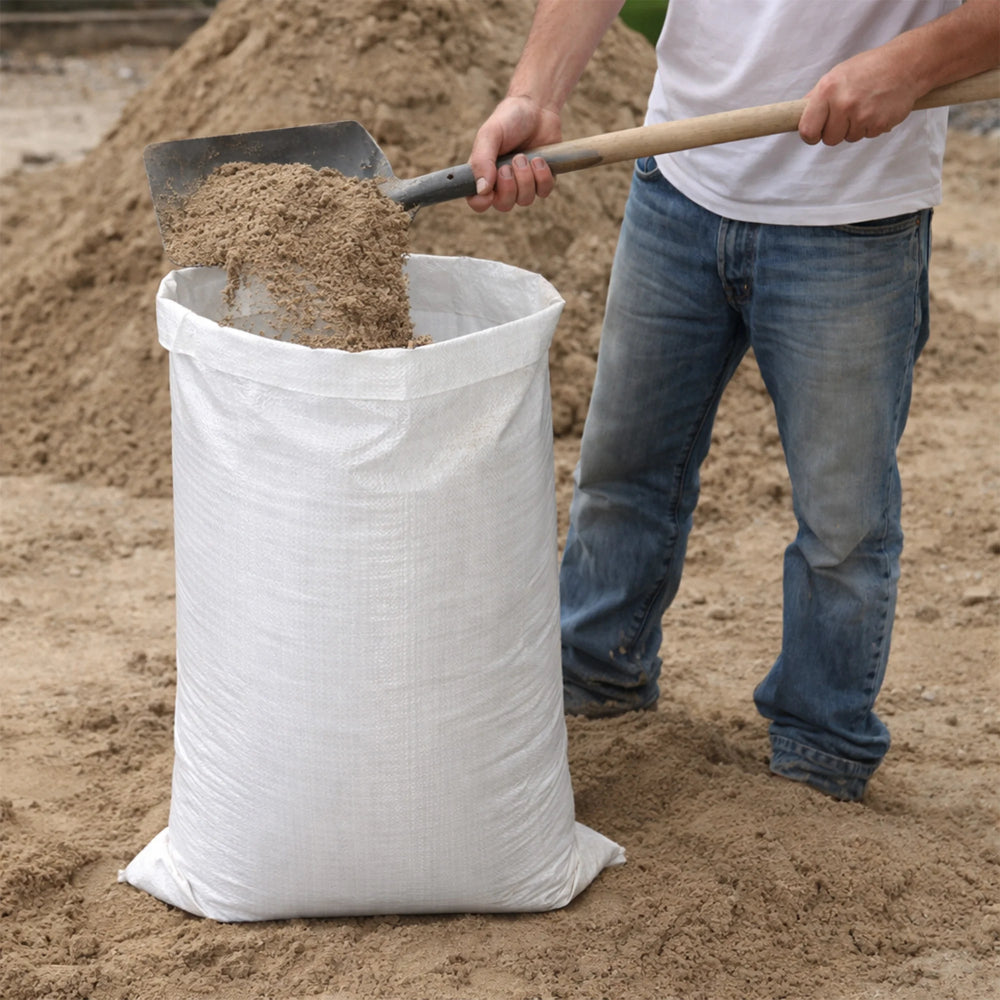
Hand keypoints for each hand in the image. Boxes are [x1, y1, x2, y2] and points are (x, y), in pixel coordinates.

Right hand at [466, 96, 561, 211]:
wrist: (537, 108)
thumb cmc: (508, 120)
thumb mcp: (489, 135)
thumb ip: (481, 161)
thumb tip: (482, 190)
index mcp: (483, 174)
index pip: (477, 202)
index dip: (482, 202)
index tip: (489, 191)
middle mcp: (502, 184)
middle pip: (504, 205)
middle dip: (509, 185)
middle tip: (511, 162)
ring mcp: (524, 185)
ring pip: (524, 200)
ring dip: (526, 177)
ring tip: (524, 156)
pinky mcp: (543, 181)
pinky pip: (543, 192)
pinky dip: (542, 176)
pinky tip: (539, 159)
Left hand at [799, 48, 920, 145]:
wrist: (906, 64)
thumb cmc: (869, 68)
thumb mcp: (837, 75)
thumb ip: (817, 97)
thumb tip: (798, 115)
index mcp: (827, 91)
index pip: (807, 130)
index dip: (810, 135)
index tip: (815, 132)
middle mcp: (843, 104)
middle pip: (829, 139)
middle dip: (835, 131)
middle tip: (846, 114)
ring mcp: (862, 115)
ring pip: (849, 138)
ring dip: (854, 128)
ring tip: (865, 106)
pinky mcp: (879, 124)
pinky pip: (867, 136)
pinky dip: (871, 126)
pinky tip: (877, 109)